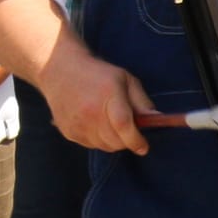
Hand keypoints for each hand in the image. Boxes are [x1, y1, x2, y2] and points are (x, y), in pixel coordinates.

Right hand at [37, 50, 154, 153]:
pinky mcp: (68, 132)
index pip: (123, 125)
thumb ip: (142, 101)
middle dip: (126, 140)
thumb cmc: (98, 74)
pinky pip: (91, 145)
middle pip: (115, 142)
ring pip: (104, 146)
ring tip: (109, 122)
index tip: (143, 147)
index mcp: (108, 95)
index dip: (136, 140)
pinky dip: (98, 139)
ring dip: (112, 140)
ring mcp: (77, 124)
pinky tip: (94, 122)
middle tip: (128, 129)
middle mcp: (90, 112)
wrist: (59, 71)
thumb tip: (157, 120)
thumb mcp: (125, 79)